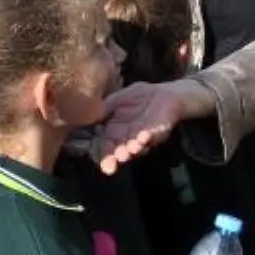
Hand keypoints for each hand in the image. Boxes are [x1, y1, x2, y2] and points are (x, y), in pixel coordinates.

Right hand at [96, 80, 212, 173]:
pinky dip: (148, 138)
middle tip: (116, 157)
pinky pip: (152, 138)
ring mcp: (142, 138)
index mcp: (113, 132)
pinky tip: (144, 136)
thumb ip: (106, 106)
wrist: (165, 94)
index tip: (101, 159)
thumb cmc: (140, 97)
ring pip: (135, 149)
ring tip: (131, 148)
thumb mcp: (119, 98)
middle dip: (117, 157)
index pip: (104, 146)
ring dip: (132, 150)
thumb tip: (89, 114)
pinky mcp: (158, 134)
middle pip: (118, 152)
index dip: (102, 154)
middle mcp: (126, 139)